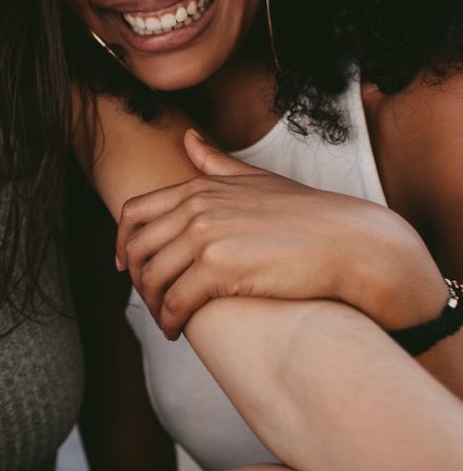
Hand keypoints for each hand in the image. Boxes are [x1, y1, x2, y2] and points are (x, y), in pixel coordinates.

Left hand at [115, 129, 437, 338]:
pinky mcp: (218, 268)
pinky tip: (176, 331)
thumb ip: (216, 162)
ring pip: (152, 277)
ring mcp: (205, 236)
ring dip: (152, 305)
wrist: (349, 242)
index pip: (134, 211)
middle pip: (137, 247)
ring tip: (165, 320)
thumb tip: (187, 138)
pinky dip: (169, 320)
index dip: (122, 241)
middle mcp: (195, 207)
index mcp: (198, 187)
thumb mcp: (256, 179)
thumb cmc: (308, 214)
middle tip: (148, 300)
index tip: (125, 264)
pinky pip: (175, 301)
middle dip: (135, 278)